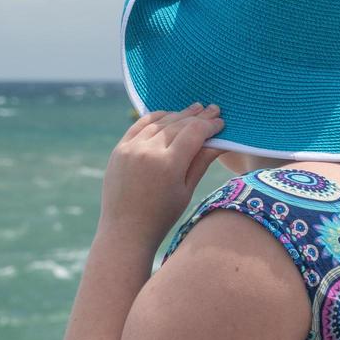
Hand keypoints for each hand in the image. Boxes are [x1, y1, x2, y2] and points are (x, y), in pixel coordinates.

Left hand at [98, 102, 225, 248]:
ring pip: (160, 122)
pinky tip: (167, 114)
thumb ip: (201, 162)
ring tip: (194, 109)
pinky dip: (155, 117)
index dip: (210, 125)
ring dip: (178, 114)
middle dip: (198, 116)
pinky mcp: (119, 149)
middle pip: (178, 124)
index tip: (221, 121)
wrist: (125, 230)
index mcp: (168, 164)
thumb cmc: (161, 216)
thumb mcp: (186, 191)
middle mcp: (148, 151)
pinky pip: (139, 125)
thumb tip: (220, 142)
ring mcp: (131, 148)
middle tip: (212, 108)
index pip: (194, 133)